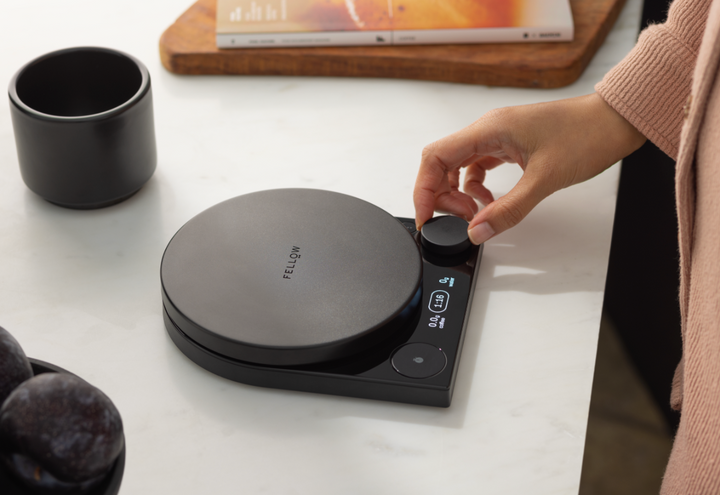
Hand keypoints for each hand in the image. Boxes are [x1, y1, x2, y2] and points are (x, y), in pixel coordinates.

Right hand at [413, 93, 645, 243]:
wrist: (617, 121)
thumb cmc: (588, 135)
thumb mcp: (545, 179)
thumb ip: (508, 209)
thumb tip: (477, 232)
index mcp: (490, 129)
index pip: (436, 157)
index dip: (424, 190)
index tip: (427, 218)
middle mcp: (489, 130)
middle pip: (442, 163)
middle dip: (441, 195)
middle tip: (459, 220)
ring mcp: (499, 137)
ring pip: (459, 166)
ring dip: (459, 193)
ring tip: (474, 214)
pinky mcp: (510, 145)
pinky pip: (478, 167)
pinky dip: (476, 188)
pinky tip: (489, 202)